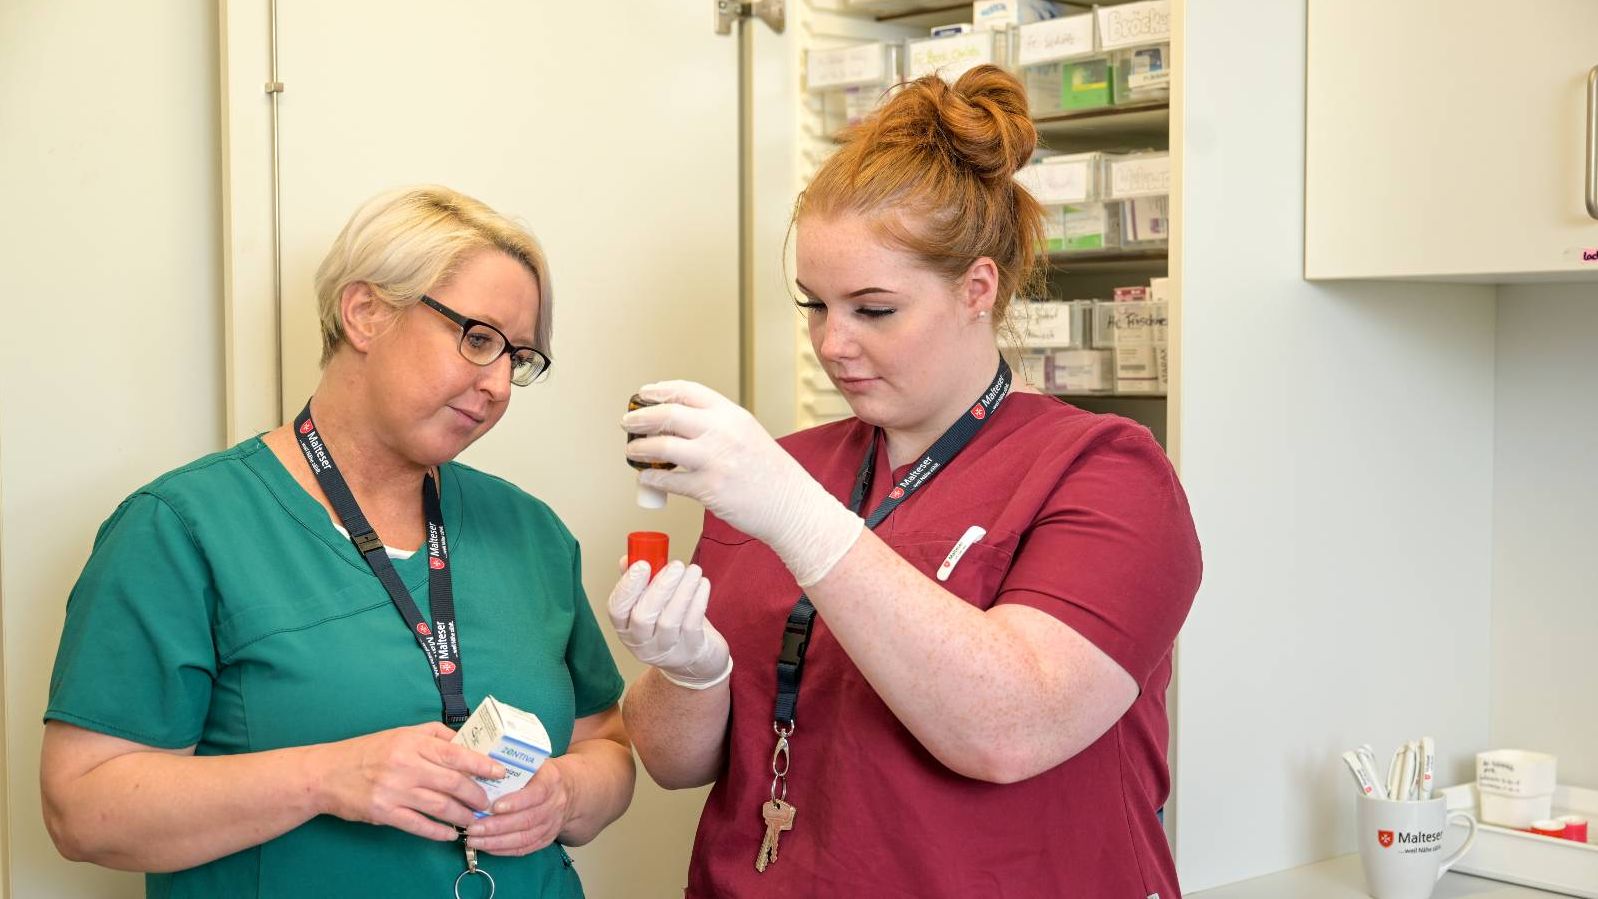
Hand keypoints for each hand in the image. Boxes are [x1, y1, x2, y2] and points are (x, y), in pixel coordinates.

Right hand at [312, 722, 502, 840]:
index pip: (456, 754)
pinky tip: (450, 834)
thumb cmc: (369, 751)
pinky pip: (418, 825)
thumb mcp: (402, 734)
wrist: (327, 773)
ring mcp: (394, 791)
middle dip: (477, 795)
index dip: (482, 765)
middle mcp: (406, 766)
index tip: (500, 773)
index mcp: (413, 743)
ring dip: (462, 815)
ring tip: (474, 819)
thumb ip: (436, 737)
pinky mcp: (384, 812)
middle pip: (453, 783)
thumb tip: (469, 744)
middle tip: (488, 802)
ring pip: (440, 806)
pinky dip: (438, 832)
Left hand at [463, 756, 571, 855]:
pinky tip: (486, 847)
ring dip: (496, 841)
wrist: (570, 791)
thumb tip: (481, 769)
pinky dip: (503, 850)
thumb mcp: (533, 763)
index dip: (516, 802)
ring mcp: (551, 825)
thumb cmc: (541, 774)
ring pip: (524, 838)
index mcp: (551, 781)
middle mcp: (554, 805)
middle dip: (497, 826)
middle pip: (527, 820)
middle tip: (473, 828)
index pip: (536, 793)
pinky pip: (524, 849)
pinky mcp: (546, 839)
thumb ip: (513, 767)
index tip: (494, 806)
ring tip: (473, 840)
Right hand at [607, 560, 731, 688]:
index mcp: (625, 628)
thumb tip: (629, 558)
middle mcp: (641, 643)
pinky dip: (698, 600)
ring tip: (693, 570)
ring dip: (683, 590)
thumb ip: (639, 582)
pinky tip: (703, 584)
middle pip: (642, 617)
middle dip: (660, 587)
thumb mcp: (651, 604)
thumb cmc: (671, 624)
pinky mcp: (689, 651)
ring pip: (669, 620)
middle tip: (676, 565)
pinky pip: (692, 624)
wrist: (695, 659)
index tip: (642, 564)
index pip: (616, 609)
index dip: (627, 586)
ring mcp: (665, 650)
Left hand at [621, 381, 862, 585]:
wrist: (791, 505)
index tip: (644, 394)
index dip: (660, 390)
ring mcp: (715, 459)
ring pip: (663, 446)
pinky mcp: (709, 488)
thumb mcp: (748, 435)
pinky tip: (647, 477)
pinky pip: (669, 480)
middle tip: (628, 422)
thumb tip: (679, 426)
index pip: (688, 391)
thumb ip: (717, 427)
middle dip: (641, 417)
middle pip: (669, 414)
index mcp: (732, 415)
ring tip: (632, 451)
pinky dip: (652, 478)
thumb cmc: (771, 474)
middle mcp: (722, 432)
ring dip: (640, 448)